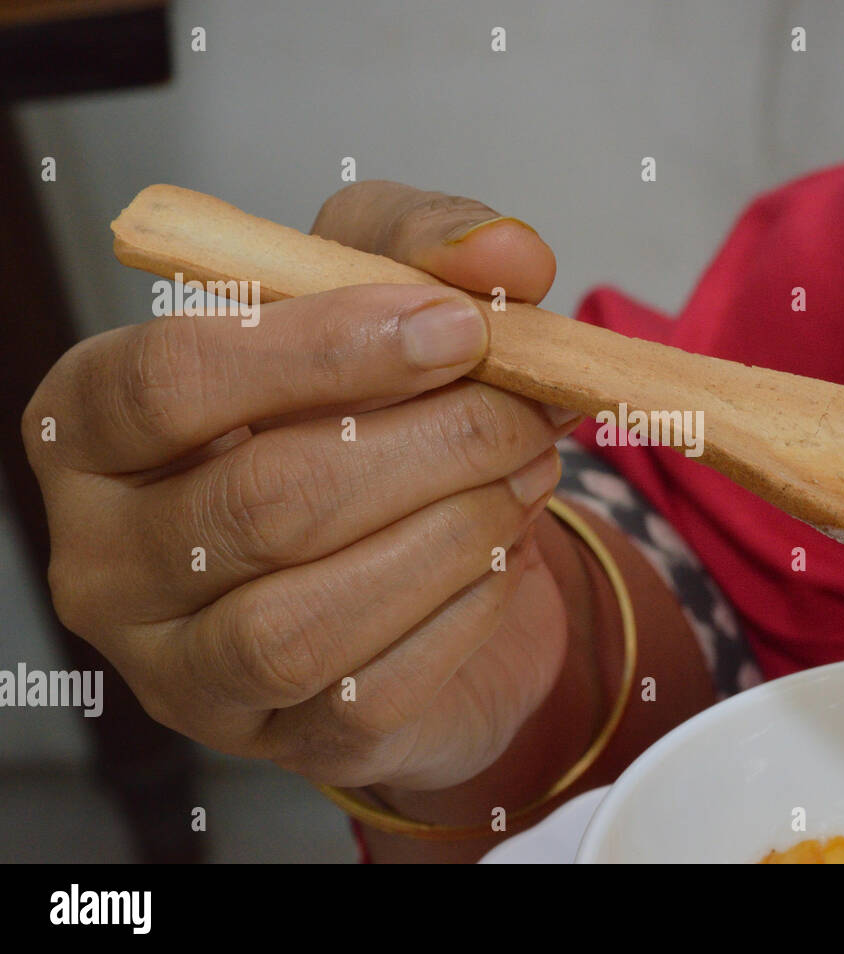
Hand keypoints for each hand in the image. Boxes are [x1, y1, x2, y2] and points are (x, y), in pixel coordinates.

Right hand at [24, 181, 579, 792]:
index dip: (325, 351)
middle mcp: (108, 560)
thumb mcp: (376, 295)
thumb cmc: (358, 416)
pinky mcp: (277, 743)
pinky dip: (465, 610)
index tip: (458, 326)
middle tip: (526, 407)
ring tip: (528, 471)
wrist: (403, 556)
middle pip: (263, 503)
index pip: (167, 382)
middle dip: (432, 444)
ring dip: (455, 532)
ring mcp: (183, 671)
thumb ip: (429, 248)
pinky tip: (503, 551)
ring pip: (309, 621)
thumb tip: (506, 253)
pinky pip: (373, 693)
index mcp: (94, 426)